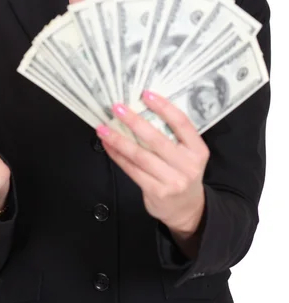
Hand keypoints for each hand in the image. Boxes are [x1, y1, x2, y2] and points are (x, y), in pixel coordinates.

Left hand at [96, 91, 209, 234]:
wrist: (188, 209)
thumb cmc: (183, 172)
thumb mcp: (188, 154)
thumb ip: (172, 135)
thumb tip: (141, 109)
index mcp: (197, 150)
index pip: (181, 123)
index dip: (164, 107)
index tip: (146, 94)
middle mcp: (187, 165)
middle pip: (156, 139)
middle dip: (134, 121)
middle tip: (117, 108)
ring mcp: (173, 180)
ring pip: (140, 155)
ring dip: (118, 140)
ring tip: (103, 128)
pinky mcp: (157, 192)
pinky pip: (132, 170)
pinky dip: (117, 156)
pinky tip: (108, 145)